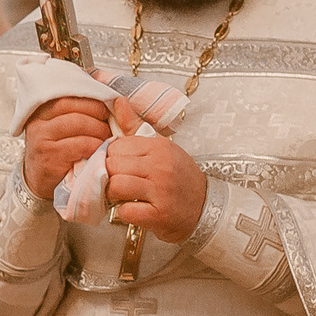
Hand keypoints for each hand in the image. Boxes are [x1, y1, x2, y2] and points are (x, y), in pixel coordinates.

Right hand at [22, 96, 112, 198]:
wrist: (44, 183)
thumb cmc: (64, 153)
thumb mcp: (73, 128)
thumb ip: (91, 111)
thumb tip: (119, 100)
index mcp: (43, 109)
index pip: (71, 94)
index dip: (94, 102)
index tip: (106, 112)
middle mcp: (39, 121)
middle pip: (74, 106)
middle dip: (98, 115)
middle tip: (109, 127)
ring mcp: (41, 139)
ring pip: (78, 123)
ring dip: (99, 130)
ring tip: (106, 139)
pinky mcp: (49, 157)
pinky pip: (80, 144)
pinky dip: (96, 146)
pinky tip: (99, 151)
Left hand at [103, 99, 207, 242]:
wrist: (206, 207)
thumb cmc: (180, 177)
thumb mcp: (161, 147)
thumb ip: (135, 126)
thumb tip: (117, 101)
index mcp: (159, 147)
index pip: (117, 146)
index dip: (111, 157)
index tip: (118, 165)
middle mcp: (161, 166)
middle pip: (113, 165)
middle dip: (109, 175)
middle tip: (117, 181)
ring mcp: (161, 191)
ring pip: (116, 186)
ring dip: (113, 194)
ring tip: (122, 196)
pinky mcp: (159, 214)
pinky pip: (125, 211)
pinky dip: (123, 212)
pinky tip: (132, 208)